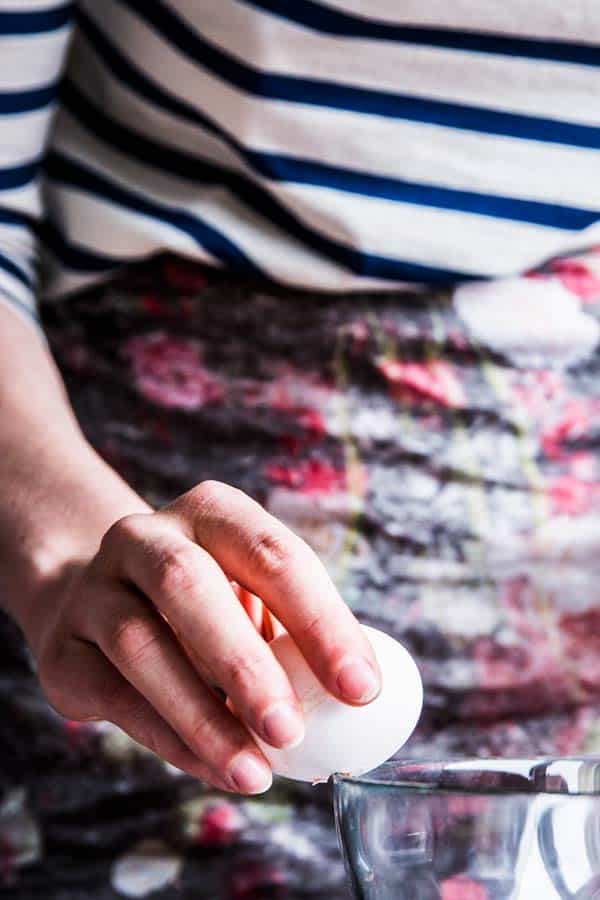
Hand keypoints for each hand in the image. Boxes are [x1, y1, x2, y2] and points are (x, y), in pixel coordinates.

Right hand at [33, 481, 380, 793]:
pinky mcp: (63, 645)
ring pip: (141, 645)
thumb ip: (293, 636)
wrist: (98, 600)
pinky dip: (168, 738)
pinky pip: (113, 695)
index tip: (359, 689)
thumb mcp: (252, 596)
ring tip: (253, 770)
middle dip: (246, 664)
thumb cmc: (205, 604)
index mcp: (212, 511)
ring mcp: (96, 588)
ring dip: (203, 716)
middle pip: (190, 586)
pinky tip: (213, 768)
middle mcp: (146, 537)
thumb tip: (356, 701)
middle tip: (291, 731)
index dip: (321, 621)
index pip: (274, 555)